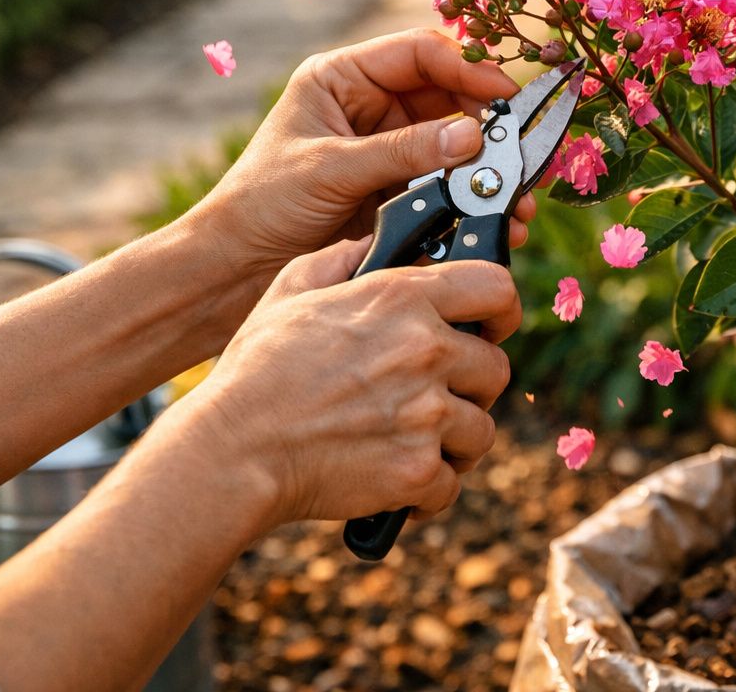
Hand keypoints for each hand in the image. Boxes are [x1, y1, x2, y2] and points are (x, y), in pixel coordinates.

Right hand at [182, 238, 519, 528]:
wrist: (233, 450)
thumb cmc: (256, 369)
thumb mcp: (291, 290)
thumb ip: (341, 259)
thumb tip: (370, 248)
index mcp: (402, 299)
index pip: (497, 287)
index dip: (502, 309)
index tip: (492, 327)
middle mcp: (425, 351)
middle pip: (496, 368)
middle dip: (472, 385)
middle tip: (437, 395)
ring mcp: (426, 413)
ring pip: (481, 430)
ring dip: (455, 441)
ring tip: (413, 441)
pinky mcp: (417, 470)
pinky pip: (450, 482)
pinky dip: (426, 488)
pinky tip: (395, 477)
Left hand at [195, 29, 539, 274]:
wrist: (234, 269)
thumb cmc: (262, 203)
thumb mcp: (330, 169)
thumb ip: (402, 151)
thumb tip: (473, 138)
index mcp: (343, 78)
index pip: (419, 54)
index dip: (467, 69)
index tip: (506, 97)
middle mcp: (370, 106)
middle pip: (447, 98)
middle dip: (488, 124)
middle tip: (523, 151)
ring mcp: (386, 150)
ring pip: (455, 145)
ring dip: (488, 168)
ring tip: (518, 196)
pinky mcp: (397, 192)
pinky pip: (447, 185)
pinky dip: (475, 200)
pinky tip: (497, 219)